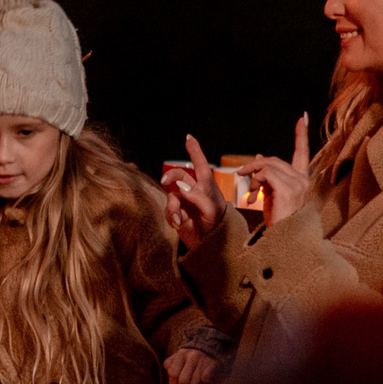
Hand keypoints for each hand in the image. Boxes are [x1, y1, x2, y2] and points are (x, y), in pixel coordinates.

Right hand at [162, 133, 224, 248]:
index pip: (200, 165)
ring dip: (173, 207)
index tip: (189, 138)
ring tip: (179, 219)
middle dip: (170, 176)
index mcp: (207, 186)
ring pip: (171, 195)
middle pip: (178, 176)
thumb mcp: (211, 210)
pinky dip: (171, 216)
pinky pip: (168, 209)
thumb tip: (179, 186)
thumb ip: (197, 196)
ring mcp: (184, 201)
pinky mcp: (177, 213)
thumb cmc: (218, 225)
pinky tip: (178, 223)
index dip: (194, 151)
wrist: (211, 245)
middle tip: (164, 181)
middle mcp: (194, 190)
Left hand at [165, 345, 222, 383]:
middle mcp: (191, 357)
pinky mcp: (212, 364)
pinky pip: (205, 380)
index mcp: (181, 354)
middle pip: (183, 381)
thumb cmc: (190, 354)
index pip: (173, 374)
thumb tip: (169, 374)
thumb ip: (170, 364)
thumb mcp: (178, 356)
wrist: (209, 344)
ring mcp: (202, 360)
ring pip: (195, 383)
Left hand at [240, 114, 314, 224]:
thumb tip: (258, 157)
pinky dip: (255, 181)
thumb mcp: (271, 195)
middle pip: (275, 160)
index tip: (302, 118)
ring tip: (250, 192)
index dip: (301, 135)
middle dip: (255, 166)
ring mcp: (297, 184)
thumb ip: (267, 176)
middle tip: (241, 174)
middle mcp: (303, 180)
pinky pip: (266, 174)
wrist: (284, 242)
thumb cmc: (277, 222)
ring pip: (268, 165)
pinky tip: (254, 195)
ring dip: (252, 175)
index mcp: (302, 180)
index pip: (303, 152)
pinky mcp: (288, 190)